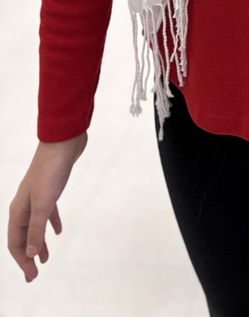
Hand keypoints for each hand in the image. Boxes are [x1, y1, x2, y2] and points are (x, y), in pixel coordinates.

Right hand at [7, 132, 86, 281]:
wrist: (63, 141)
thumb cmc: (51, 171)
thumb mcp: (43, 203)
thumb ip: (36, 229)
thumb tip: (30, 255)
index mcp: (18, 209)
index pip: (16, 242)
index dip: (22, 261)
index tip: (32, 276)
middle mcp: (24, 204)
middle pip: (23, 236)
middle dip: (28, 255)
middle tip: (35, 274)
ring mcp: (37, 195)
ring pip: (35, 225)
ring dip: (38, 241)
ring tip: (45, 257)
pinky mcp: (51, 188)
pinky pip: (47, 212)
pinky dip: (51, 223)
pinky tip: (58, 231)